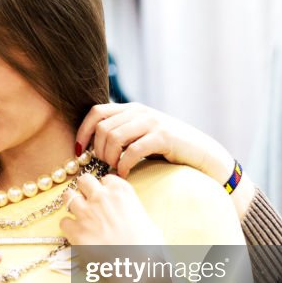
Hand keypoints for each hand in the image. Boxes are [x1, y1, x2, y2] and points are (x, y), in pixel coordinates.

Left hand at [59, 174, 163, 245]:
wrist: (138, 264)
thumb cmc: (149, 245)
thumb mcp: (148, 221)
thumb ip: (134, 214)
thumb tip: (133, 219)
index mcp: (122, 191)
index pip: (106, 179)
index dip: (104, 188)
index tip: (105, 197)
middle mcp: (101, 197)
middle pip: (84, 180)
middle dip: (84, 189)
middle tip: (87, 201)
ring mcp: (86, 212)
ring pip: (68, 196)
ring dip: (72, 204)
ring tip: (78, 215)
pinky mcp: (76, 231)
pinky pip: (63, 222)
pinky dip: (68, 227)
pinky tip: (76, 233)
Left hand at [76, 103, 233, 181]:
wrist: (202, 153)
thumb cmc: (168, 149)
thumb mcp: (141, 135)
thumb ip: (121, 134)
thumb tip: (89, 148)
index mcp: (131, 109)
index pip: (96, 112)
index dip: (83, 131)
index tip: (79, 152)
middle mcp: (140, 111)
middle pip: (103, 128)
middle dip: (97, 151)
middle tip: (104, 166)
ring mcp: (152, 122)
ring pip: (114, 137)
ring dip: (109, 158)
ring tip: (114, 169)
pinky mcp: (163, 136)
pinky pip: (132, 150)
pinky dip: (124, 165)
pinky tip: (125, 173)